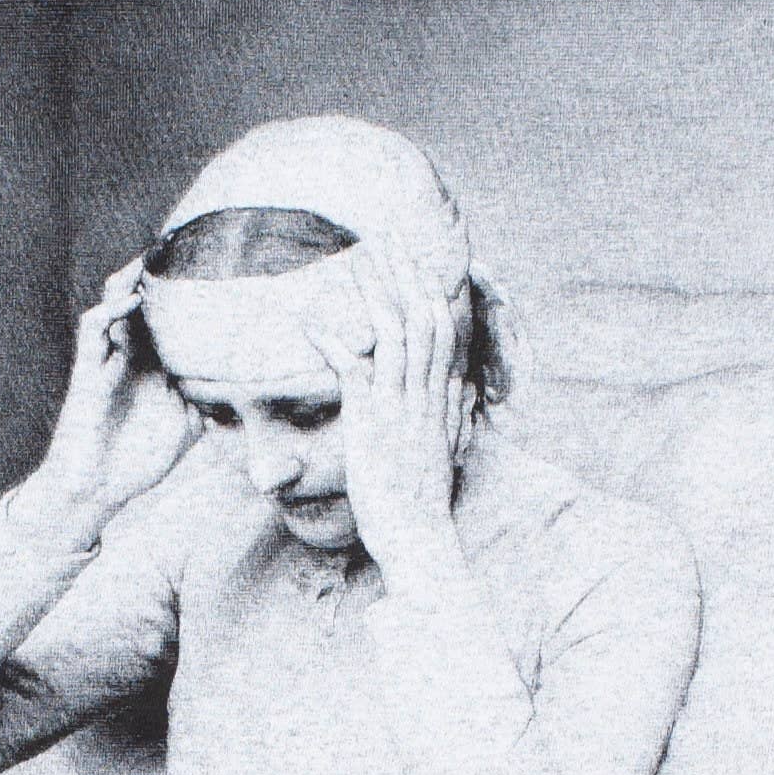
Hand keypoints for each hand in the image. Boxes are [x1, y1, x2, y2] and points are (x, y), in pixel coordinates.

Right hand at [28, 254, 197, 543]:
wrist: (98, 488)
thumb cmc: (137, 459)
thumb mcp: (187, 428)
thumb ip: (212, 406)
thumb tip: (251, 397)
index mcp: (154, 363)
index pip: (168, 315)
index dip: (182, 289)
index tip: (209, 261)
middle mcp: (131, 354)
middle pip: (141, 299)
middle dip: (156, 270)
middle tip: (181, 241)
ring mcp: (108, 360)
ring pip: (113, 304)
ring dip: (129, 279)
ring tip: (150, 257)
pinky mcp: (88, 373)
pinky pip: (92, 330)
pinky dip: (110, 311)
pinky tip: (130, 300)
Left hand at [318, 243, 466, 584]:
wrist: (418, 536)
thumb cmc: (423, 501)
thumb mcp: (443, 448)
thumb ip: (452, 414)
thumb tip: (461, 390)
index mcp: (441, 397)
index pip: (443, 329)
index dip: (431, 289)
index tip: (418, 259)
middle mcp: (426, 395)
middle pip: (422, 317)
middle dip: (406, 274)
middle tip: (387, 238)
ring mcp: (401, 407)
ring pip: (394, 334)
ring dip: (376, 293)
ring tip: (358, 260)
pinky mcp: (373, 425)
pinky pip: (355, 371)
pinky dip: (334, 343)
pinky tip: (312, 322)